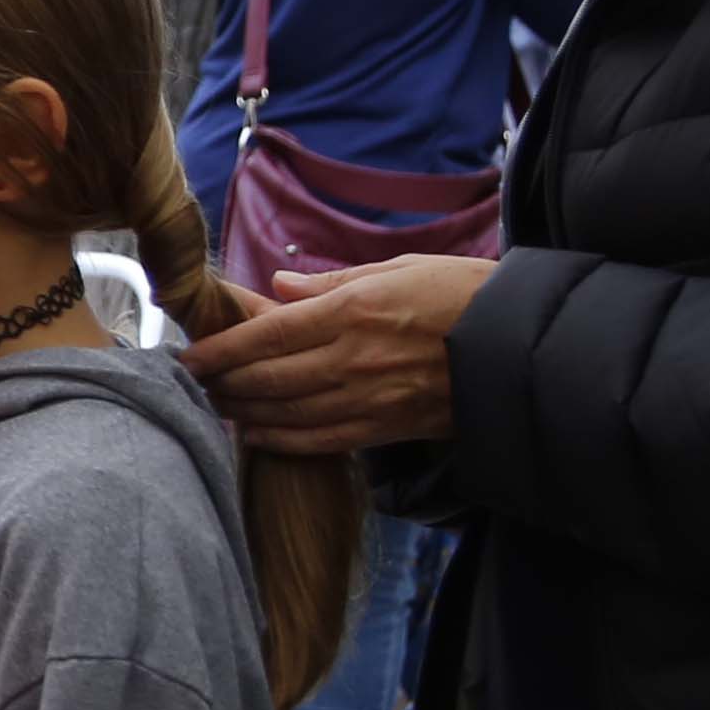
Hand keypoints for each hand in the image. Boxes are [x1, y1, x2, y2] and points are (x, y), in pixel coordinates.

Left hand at [182, 250, 494, 454]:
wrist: (521, 344)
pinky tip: (254, 434)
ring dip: (242, 412)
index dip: (220, 349)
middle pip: (266, 379)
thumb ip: (331, 283)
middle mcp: (352, 359)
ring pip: (285, 413)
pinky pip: (319, 440)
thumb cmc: (460, 293)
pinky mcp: (385, 429)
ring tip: (214, 405)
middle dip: (221, 383)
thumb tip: (278, 287)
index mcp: (352, 312)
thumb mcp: (396, 269)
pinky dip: (279, 439)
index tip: (188, 354)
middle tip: (191, 383)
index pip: (266, 335)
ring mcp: (368, 399)